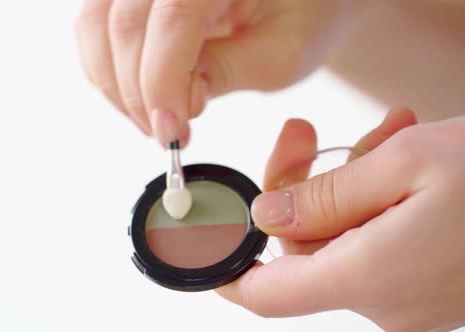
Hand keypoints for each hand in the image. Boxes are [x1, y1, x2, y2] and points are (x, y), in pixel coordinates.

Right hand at [75, 0, 373, 144]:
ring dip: (117, 85)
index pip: (172, 19)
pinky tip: (140, 95)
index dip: (162, 82)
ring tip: (156, 118)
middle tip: (168, 134)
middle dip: (140, 93)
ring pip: (96, 25)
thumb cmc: (306, 13)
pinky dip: (108, 70)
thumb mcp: (284, 50)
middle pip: (124, 24)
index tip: (170, 131)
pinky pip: (94, 26)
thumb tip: (177, 102)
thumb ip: (227, 72)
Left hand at [217, 109, 464, 330]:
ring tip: (388, 135)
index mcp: (367, 279)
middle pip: (304, 249)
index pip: (265, 293)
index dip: (229, 266)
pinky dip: (379, 205)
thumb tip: (267, 216)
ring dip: (351, 184)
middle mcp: (386, 304)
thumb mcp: (408, 163)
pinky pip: (378, 246)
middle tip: (304, 134)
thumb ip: (325, 195)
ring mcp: (411, 300)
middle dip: (302, 186)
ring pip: (343, 238)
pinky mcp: (431, 287)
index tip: (214, 233)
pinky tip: (405, 162)